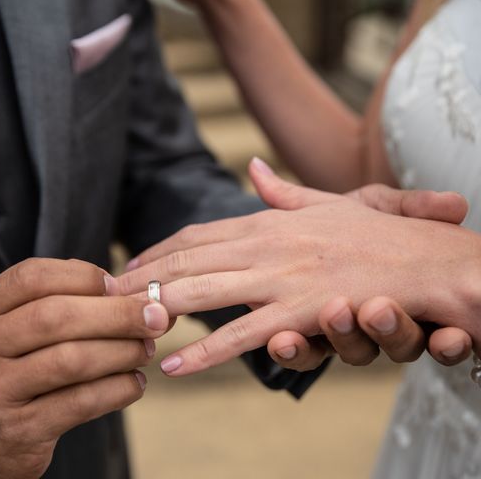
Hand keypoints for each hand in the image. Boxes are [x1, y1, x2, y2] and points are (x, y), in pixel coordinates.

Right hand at [0, 258, 169, 478]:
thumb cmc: (8, 370)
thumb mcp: (11, 329)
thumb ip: (57, 302)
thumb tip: (125, 291)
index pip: (31, 277)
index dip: (82, 276)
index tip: (117, 284)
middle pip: (55, 317)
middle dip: (116, 313)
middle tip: (155, 316)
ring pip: (72, 360)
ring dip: (122, 351)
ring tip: (146, 349)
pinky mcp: (19, 430)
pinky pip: (82, 403)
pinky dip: (118, 389)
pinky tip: (134, 383)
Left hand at [114, 159, 479, 376]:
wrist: (431, 260)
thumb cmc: (380, 235)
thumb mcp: (329, 202)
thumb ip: (284, 190)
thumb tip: (252, 168)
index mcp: (269, 221)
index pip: (199, 235)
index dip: (159, 250)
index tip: (130, 264)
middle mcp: (267, 245)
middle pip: (188, 260)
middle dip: (141, 276)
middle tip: (101, 292)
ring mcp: (280, 278)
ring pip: (202, 292)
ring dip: (156, 306)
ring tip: (119, 320)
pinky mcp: (298, 313)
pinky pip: (242, 336)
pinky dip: (203, 351)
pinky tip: (172, 365)